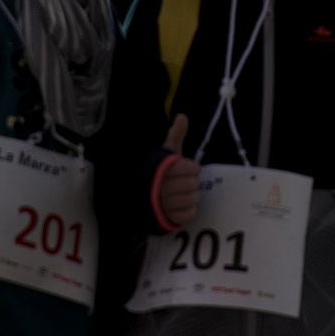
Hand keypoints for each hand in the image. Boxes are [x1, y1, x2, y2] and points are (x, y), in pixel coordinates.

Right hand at [158, 114, 201, 228]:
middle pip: (194, 184)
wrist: (140, 195)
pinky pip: (189, 214)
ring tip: (182, 193)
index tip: (185, 169)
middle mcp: (163, 187)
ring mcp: (164, 205)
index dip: (192, 168)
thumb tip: (182, 116)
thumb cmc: (157, 172)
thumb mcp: (165, 153)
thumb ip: (176, 135)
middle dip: (192, 182)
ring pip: (193, 199)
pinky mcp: (167, 219)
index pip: (193, 169)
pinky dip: (189, 209)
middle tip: (183, 182)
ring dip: (192, 196)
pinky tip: (181, 204)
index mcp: (164, 169)